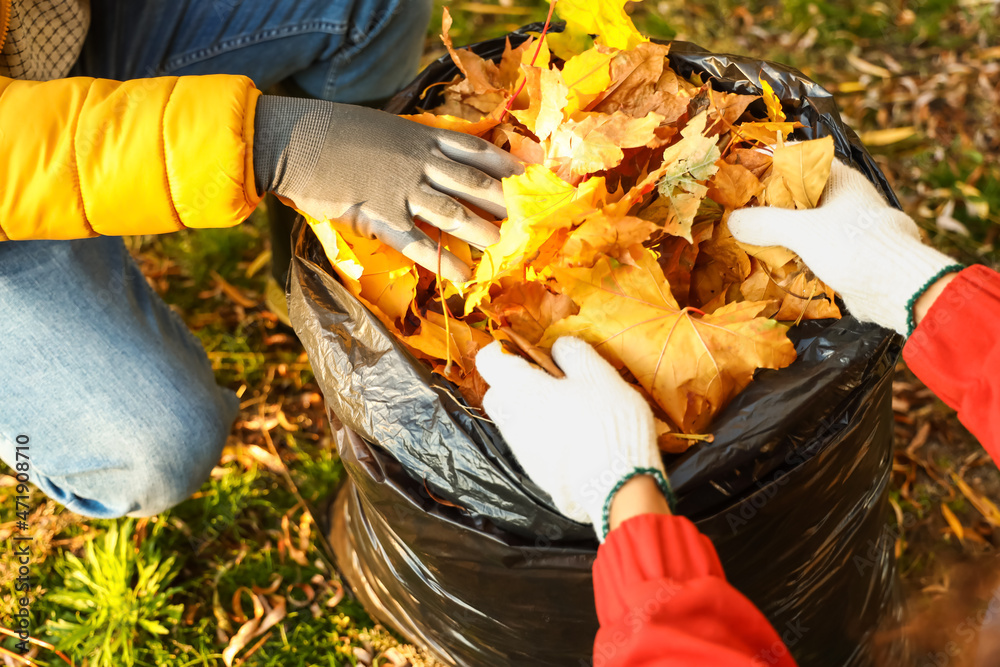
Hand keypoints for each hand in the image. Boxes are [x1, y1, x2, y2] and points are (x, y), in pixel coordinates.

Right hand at [252, 96, 523, 281]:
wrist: (293, 137)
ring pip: (455, 213)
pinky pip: (419, 243)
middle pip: (475, 183)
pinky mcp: (380, 216)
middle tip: (532, 220)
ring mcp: (402, 190)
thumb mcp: (382, 129)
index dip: (507, 166)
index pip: (477, 151)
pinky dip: (443, 260)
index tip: (531, 179)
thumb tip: (433, 158)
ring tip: (508, 250)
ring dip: (484, 232)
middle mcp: (419, 163)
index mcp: (421, 139)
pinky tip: (463, 276)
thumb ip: (412, 145)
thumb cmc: (333, 132)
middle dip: (506, 203)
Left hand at [476, 337, 671, 540]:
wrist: (614, 485)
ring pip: (515, 420)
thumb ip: (574, 354)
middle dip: (517, 382)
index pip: (489, 360)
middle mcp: (511, 420)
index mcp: (519, 390)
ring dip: (533, 410)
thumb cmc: (605, 421)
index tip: (529, 349)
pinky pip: (531, 443)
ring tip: (570, 409)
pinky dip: (544, 434)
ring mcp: (520, 450)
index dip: (505, 349)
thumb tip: (558, 348)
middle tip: (552, 381)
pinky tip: (574, 436)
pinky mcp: (535, 473)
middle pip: (497, 393)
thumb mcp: (598, 375)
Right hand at [728, 159, 962, 335]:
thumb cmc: (853, 246)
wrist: (895, 287)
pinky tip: (770, 258)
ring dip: (778, 229)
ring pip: (802, 220)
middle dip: (768, 203)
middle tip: (739, 211)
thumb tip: (733, 220)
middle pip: (796, 192)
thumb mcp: (802, 230)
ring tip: (748, 236)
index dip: (768, 166)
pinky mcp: (845, 250)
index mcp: (840, 178)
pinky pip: (810, 243)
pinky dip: (791, 248)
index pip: (798, 159)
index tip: (742, 178)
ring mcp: (846, 224)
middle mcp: (844, 197)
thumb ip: (766, 223)